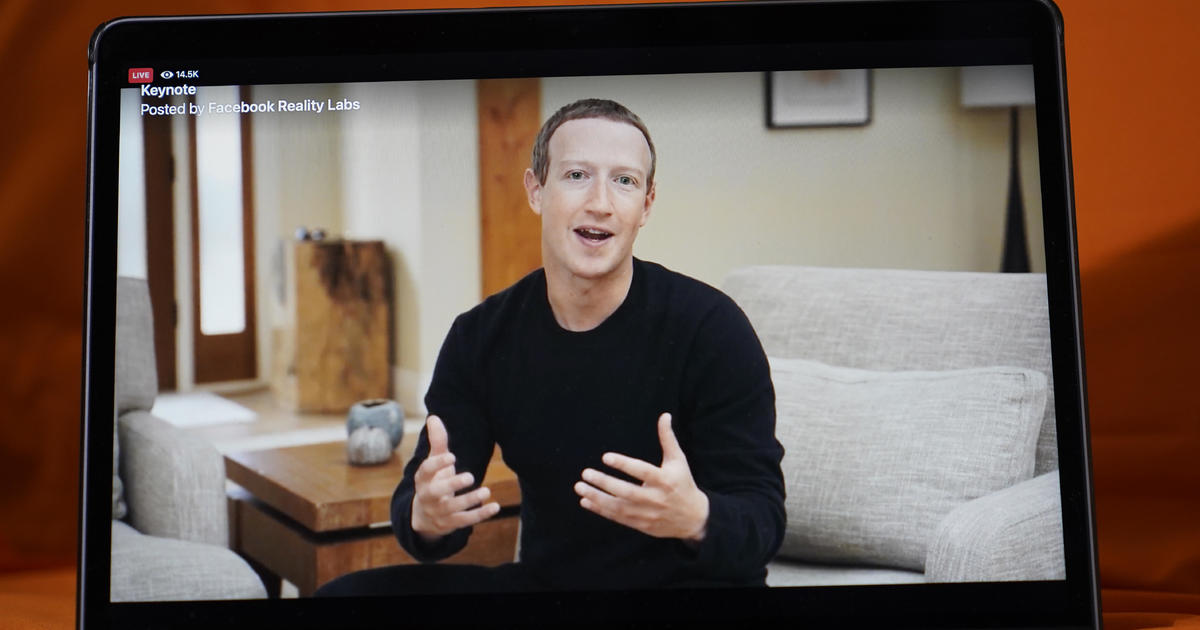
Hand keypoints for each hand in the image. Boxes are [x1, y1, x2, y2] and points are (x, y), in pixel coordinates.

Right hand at [410, 415, 499, 542]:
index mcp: (422, 479)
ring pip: (453, 509)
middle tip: (470, 476)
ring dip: (469, 500)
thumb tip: (434, 417)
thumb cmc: (433, 481)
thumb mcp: (434, 463)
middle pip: (436, 492)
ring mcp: (439, 512)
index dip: (437, 464)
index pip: (425, 471)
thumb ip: (437, 442)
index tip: (452, 457)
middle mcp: (428, 497)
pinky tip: (495, 507)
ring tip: (486, 491)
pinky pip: (465, 521)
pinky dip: (480, 514)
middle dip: (452, 484)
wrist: (424, 516)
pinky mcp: (451, 524)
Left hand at [574, 413, 709, 542]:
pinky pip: (618, 518)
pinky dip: (601, 510)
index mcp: (665, 480)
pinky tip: (586, 501)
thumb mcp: (678, 460)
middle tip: (586, 473)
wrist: (694, 518)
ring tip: (580, 487)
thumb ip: (668, 439)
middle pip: (627, 492)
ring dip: (597, 498)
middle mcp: (656, 498)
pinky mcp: (641, 525)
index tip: (605, 457)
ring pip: (619, 507)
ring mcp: (648, 514)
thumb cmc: (683, 483)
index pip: (642, 471)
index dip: (624, 464)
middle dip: (604, 483)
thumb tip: (664, 415)